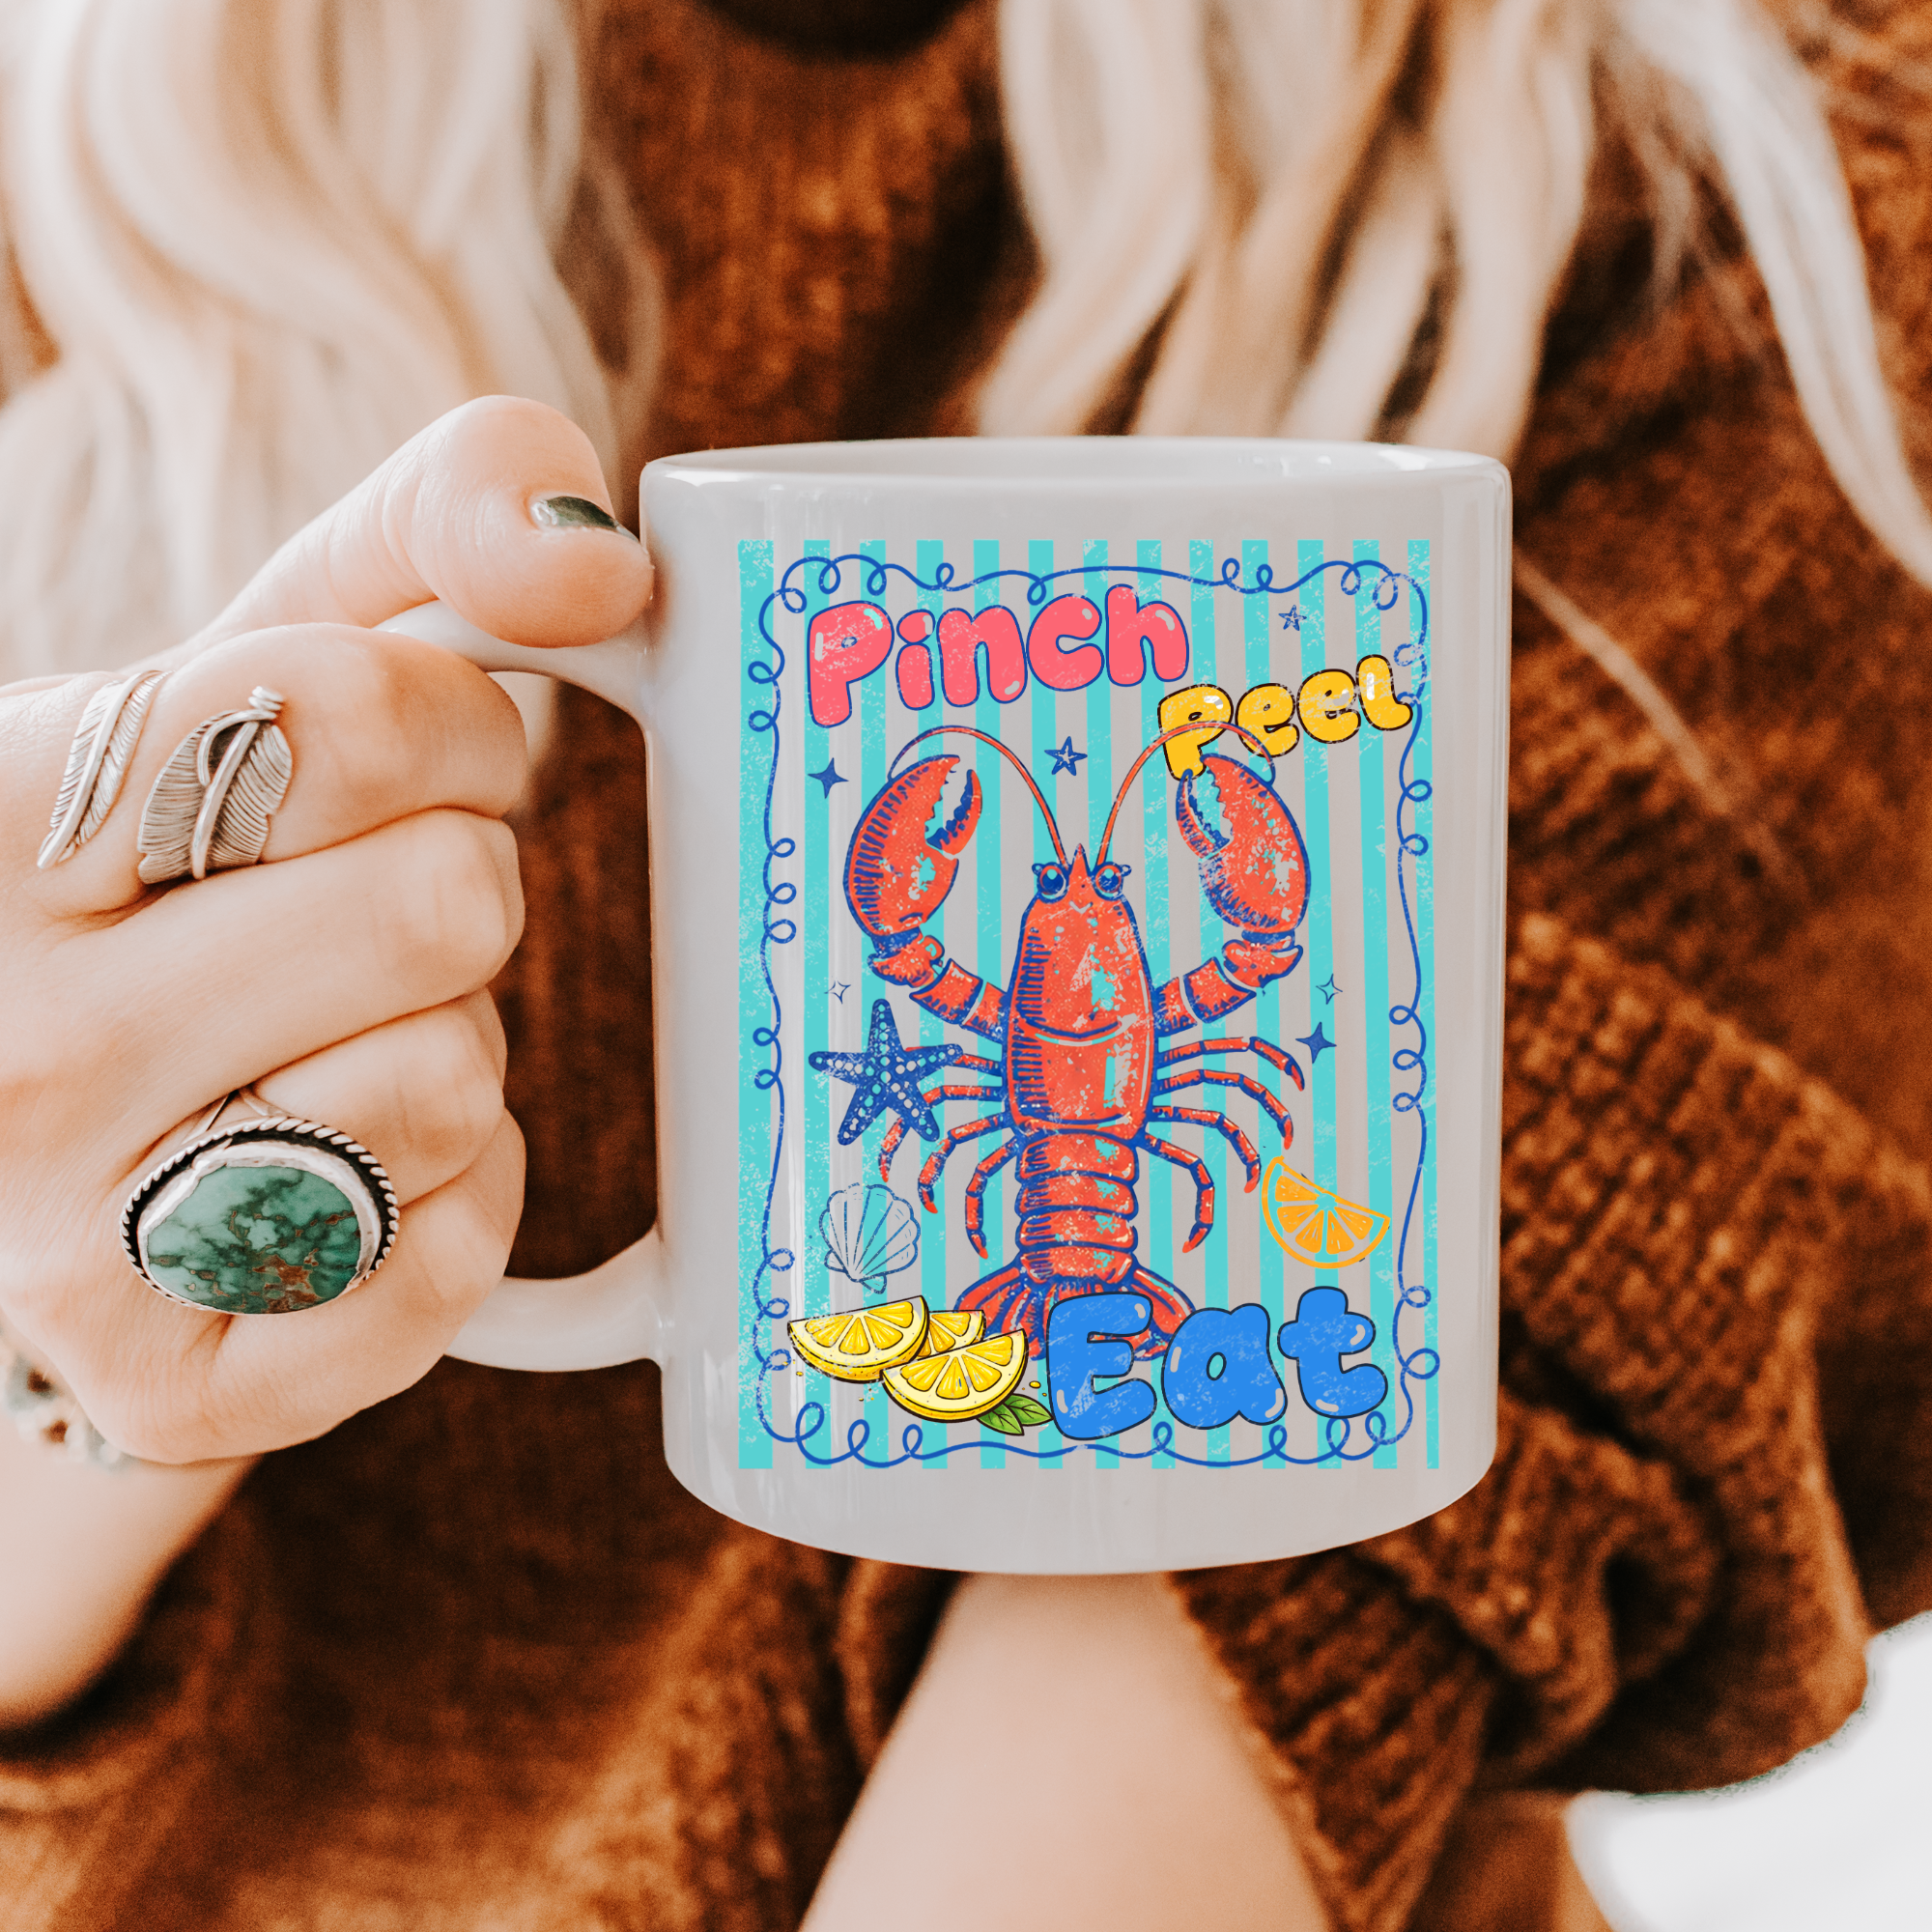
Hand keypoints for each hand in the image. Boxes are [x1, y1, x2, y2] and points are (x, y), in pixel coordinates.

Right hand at [0, 396, 652, 1463]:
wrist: (51, 1071)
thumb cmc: (200, 844)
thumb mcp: (275, 639)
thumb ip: (442, 518)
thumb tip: (610, 560)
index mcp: (3, 812)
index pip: (356, 714)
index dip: (450, 724)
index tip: (400, 757)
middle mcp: (6, 1040)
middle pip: (443, 906)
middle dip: (457, 886)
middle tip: (365, 912)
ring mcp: (69, 1241)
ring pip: (452, 1087)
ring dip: (452, 1044)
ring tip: (335, 1033)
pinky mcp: (170, 1382)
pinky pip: (445, 1270)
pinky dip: (453, 1205)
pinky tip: (354, 1163)